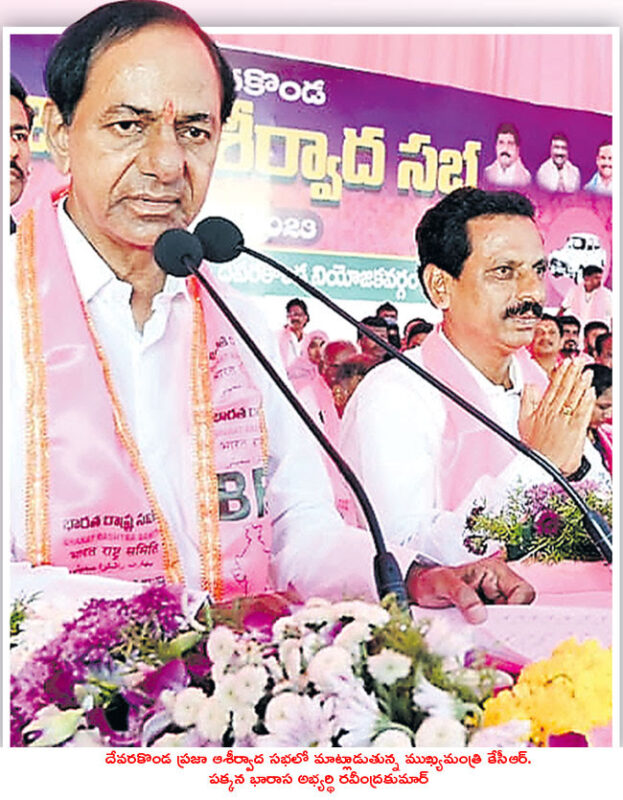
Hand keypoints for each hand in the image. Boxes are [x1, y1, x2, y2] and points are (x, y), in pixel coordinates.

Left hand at [406, 554, 534, 623]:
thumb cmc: (431, 580)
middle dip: (507, 622)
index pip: (523, 591)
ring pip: (510, 622)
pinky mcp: (488, 617)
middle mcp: (499, 587)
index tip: (503, 620)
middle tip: (490, 631)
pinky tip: (478, 637)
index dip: (517, 607)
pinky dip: (491, 635)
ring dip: (498, 630)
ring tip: (479, 633)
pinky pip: (498, 630)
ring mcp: (494, 603)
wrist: (418, 590)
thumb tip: (480, 616)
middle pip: (521, 610)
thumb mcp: (442, 583)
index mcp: (495, 572)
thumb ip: (462, 595)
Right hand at [518, 357, 594, 474]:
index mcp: (543, 409)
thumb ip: (527, 401)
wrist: (540, 465)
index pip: (554, 386)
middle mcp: (555, 412)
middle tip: (579, 361)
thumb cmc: (533, 447)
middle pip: (566, 388)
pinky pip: (582, 410)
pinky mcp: (575, 428)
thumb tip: (530, 386)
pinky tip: (590, 391)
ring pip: (575, 396)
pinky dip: (587, 399)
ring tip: (586, 371)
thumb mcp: (522, 421)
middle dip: (573, 372)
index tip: (566, 363)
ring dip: (581, 382)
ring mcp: (566, 419)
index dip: (561, 373)